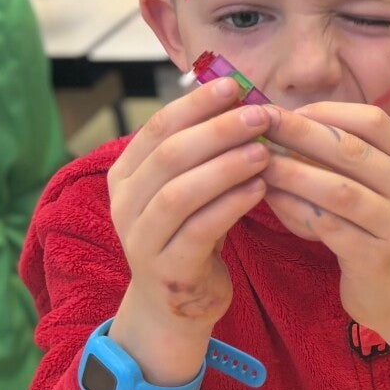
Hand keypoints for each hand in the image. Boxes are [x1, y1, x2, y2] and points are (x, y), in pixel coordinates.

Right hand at [108, 75, 269, 345]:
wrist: (176, 304)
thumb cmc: (191, 233)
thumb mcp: (190, 187)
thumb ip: (203, 149)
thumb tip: (240, 94)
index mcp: (126, 174)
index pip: (158, 127)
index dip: (197, 104)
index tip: (236, 85)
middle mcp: (124, 204)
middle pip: (169, 155)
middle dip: (218, 130)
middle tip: (261, 115)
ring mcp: (141, 239)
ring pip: (180, 193)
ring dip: (225, 167)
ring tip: (264, 151)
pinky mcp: (166, 270)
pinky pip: (198, 231)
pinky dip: (230, 206)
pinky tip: (260, 189)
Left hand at [260, 102, 389, 332]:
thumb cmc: (382, 236)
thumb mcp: (380, 192)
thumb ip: (347, 162)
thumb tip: (285, 125)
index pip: (373, 122)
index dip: (327, 111)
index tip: (286, 111)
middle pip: (353, 150)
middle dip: (301, 133)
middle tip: (260, 124)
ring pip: (339, 189)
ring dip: (293, 172)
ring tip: (256, 163)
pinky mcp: (378, 258)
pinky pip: (328, 227)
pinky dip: (295, 210)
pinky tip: (270, 200)